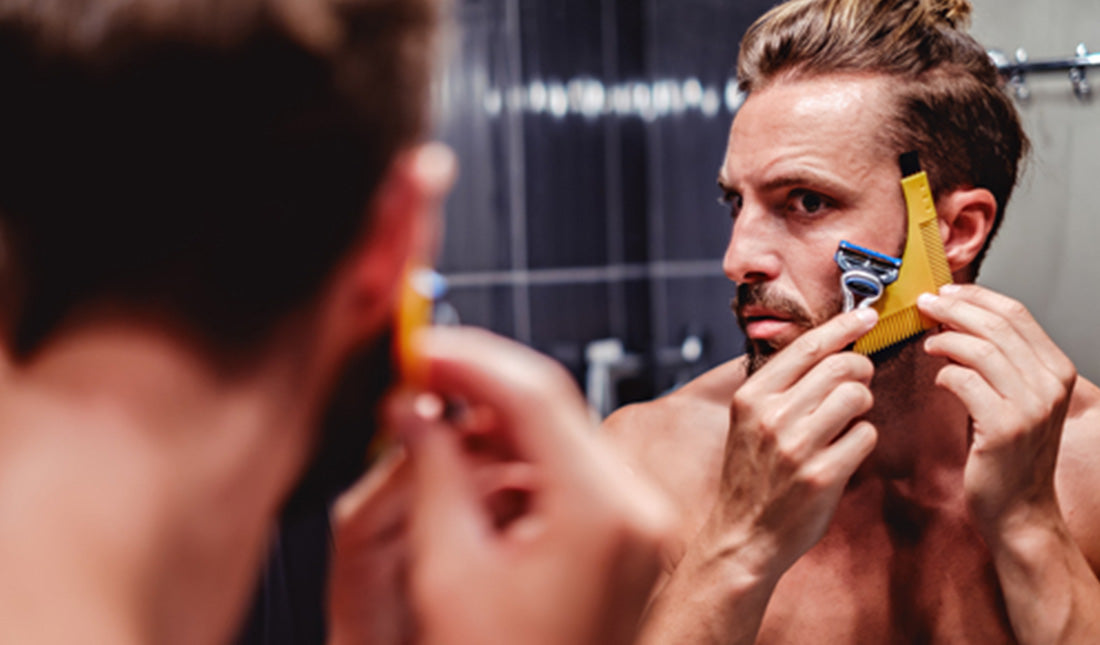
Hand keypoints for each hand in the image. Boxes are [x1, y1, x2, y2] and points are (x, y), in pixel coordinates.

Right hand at [332, 327, 673, 644]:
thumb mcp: (449, 568)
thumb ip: (431, 471)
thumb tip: (412, 407)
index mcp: (602, 512)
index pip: (534, 393)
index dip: (469, 360)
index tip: (421, 346)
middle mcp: (638, 510)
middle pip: (555, 409)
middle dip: (481, 390)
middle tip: (420, 379)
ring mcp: (642, 526)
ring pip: (563, 438)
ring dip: (499, 427)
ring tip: (435, 432)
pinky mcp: (632, 542)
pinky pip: (575, 475)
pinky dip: (524, 464)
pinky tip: (473, 473)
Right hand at [703, 308, 878, 579]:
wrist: (743, 535)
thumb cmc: (752, 475)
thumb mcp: (749, 421)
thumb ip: (780, 386)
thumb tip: (824, 346)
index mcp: (752, 397)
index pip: (806, 346)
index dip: (842, 326)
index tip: (866, 315)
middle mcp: (772, 416)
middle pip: (841, 366)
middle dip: (860, 369)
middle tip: (859, 381)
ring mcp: (797, 446)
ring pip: (858, 396)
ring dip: (863, 405)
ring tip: (847, 420)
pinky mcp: (823, 475)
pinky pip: (866, 435)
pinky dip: (863, 439)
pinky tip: (844, 451)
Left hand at [917, 284, 1076, 538]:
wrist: (1021, 510)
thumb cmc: (1011, 455)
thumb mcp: (1020, 399)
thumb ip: (1003, 361)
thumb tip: (961, 317)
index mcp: (1058, 370)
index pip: (1017, 313)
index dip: (976, 296)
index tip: (945, 292)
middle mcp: (1051, 384)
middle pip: (996, 324)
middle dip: (954, 309)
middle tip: (925, 305)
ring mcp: (1030, 406)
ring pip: (979, 349)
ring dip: (945, 339)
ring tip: (928, 343)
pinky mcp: (1003, 427)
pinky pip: (964, 381)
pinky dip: (945, 373)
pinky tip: (938, 378)